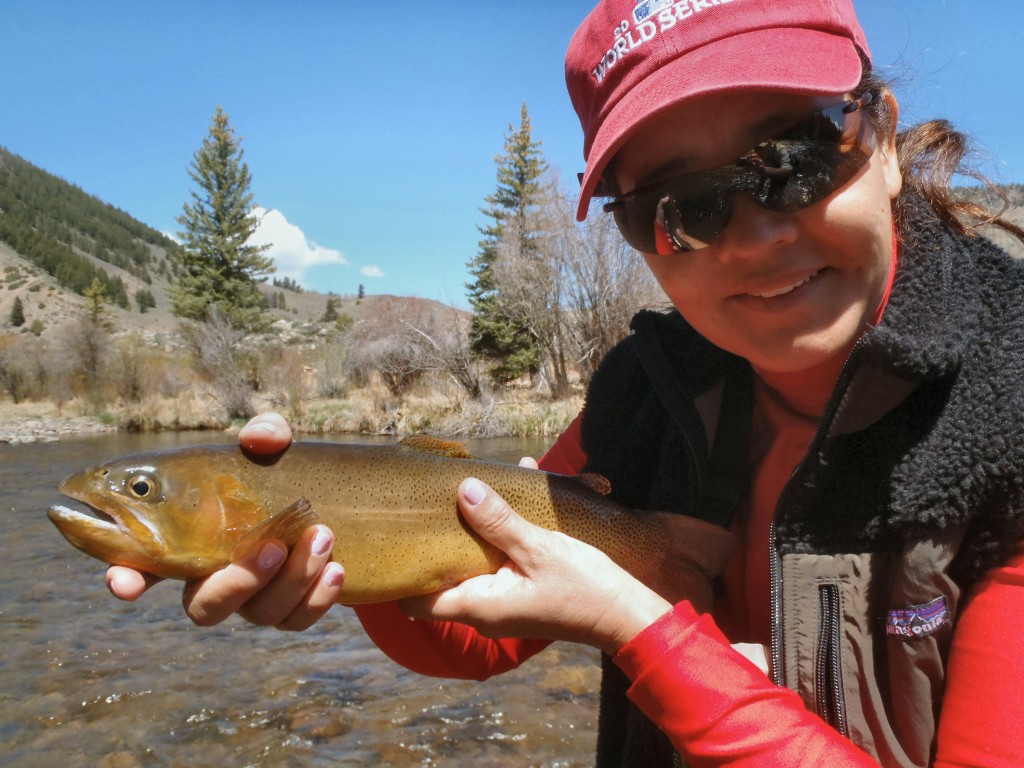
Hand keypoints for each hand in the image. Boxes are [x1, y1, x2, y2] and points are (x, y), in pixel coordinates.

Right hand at [106, 412, 344, 629]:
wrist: (333, 507)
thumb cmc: (283, 476)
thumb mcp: (275, 448)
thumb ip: (265, 434)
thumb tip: (259, 439)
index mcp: (191, 540)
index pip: (143, 565)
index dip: (128, 579)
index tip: (126, 584)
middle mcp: (215, 578)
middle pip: (205, 607)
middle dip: (238, 582)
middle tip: (273, 545)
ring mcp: (252, 600)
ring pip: (259, 614)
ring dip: (292, 580)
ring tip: (322, 536)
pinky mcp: (290, 611)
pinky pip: (297, 621)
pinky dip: (318, 599)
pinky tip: (337, 569)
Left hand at [399, 477, 672, 655]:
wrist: (625, 614)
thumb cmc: (583, 587)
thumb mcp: (539, 547)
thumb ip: (500, 521)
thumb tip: (465, 490)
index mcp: (478, 605)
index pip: (415, 601)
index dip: (400, 573)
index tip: (394, 538)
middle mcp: (483, 610)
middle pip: (441, 576)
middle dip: (438, 538)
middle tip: (428, 503)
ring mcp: (501, 603)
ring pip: (472, 562)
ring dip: (473, 529)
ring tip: (473, 488)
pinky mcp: (520, 592)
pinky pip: (498, 560)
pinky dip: (499, 533)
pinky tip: (514, 494)